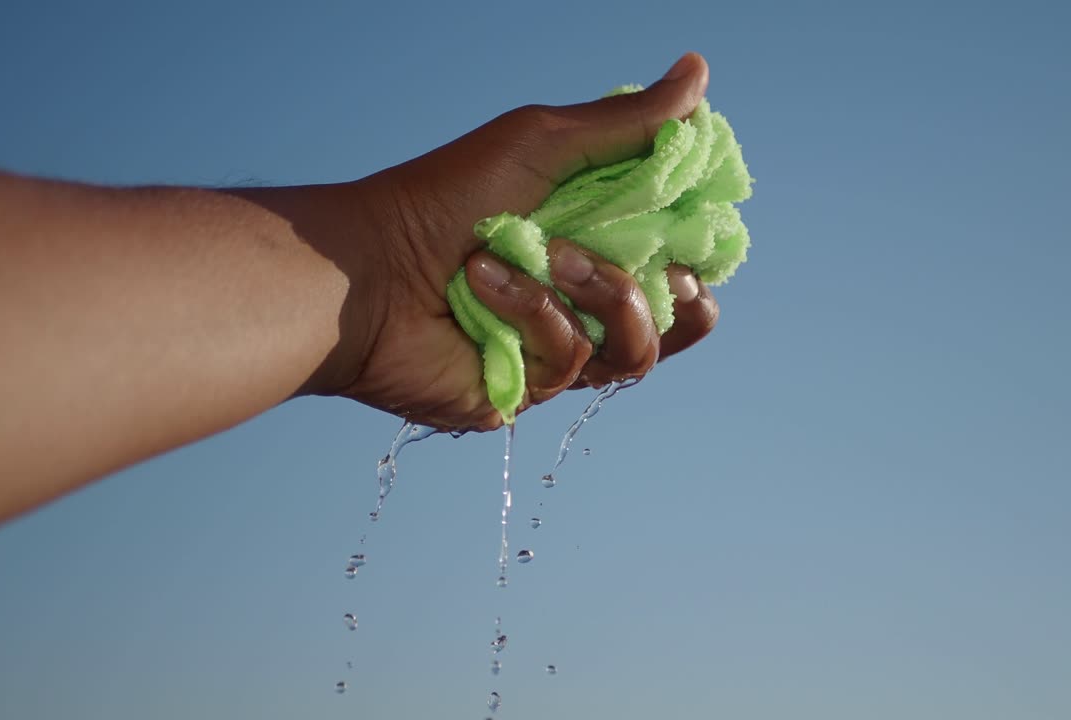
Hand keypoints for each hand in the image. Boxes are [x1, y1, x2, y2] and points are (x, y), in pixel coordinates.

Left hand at [332, 53, 720, 430]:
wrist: (365, 266)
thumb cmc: (445, 197)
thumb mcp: (544, 143)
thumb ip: (627, 123)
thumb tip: (699, 71)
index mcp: (594, 246)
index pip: (677, 263)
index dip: (700, 252)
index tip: (704, 226)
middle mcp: (581, 305)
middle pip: (675, 322)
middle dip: (679, 293)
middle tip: (664, 266)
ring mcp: (555, 352)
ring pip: (637, 350)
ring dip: (602, 292)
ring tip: (547, 254)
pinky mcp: (527, 392)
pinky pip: (572, 361)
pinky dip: (533, 310)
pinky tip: (484, 281)